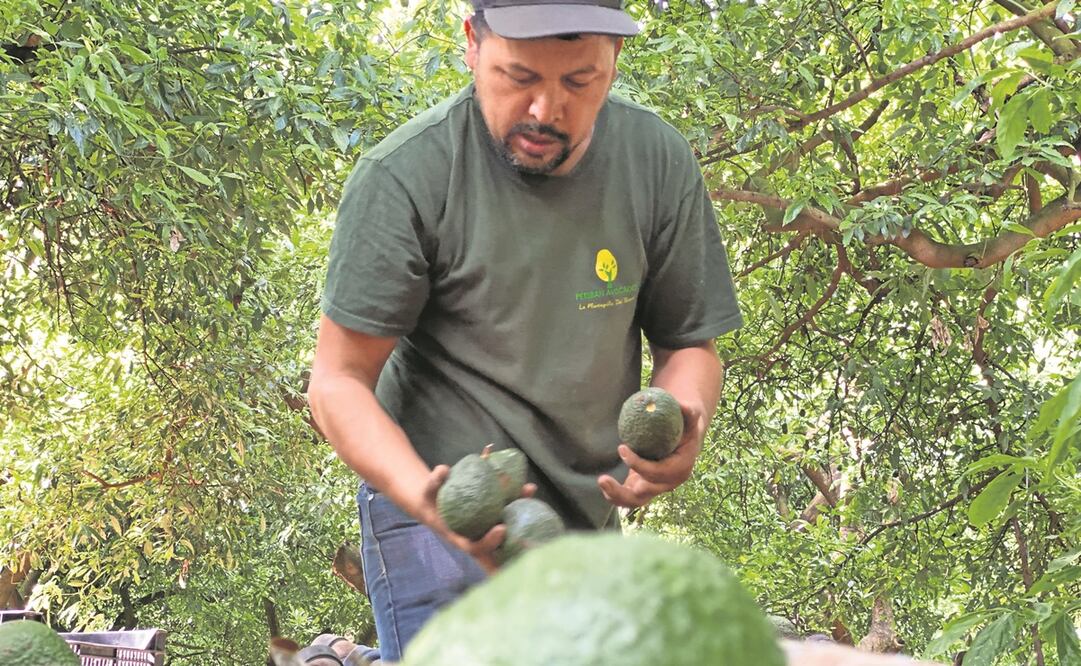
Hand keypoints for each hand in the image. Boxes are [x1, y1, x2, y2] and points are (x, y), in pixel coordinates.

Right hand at [419, 465, 535, 572]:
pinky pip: (507, 510)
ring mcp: (486, 526)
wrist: (433, 503)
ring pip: (508, 523)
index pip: (476, 547)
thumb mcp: (427, 493)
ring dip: (522, 508)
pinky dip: (517, 499)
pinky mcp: (491, 515)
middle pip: (499, 540)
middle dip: (516, 528)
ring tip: (529, 489)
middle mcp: (476, 535)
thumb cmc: (429, 501)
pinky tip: (527, 486)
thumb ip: (434, 483)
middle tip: (525, 507)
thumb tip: (443, 470)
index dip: (490, 542)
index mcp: (460, 537)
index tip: (501, 528)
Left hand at [597, 401, 705, 508]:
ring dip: (616, 496)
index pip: (657, 472)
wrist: (685, 439)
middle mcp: (668, 483)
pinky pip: (630, 498)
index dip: (637, 464)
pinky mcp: (645, 486)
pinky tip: (604, 486)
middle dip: (622, 491)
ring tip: (601, 483)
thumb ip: (690, 412)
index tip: (621, 447)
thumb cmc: (685, 426)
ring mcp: (656, 487)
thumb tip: (683, 405)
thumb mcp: (691, 418)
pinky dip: (616, 496)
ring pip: (635, 501)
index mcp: (680, 468)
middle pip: (644, 494)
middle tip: (602, 479)